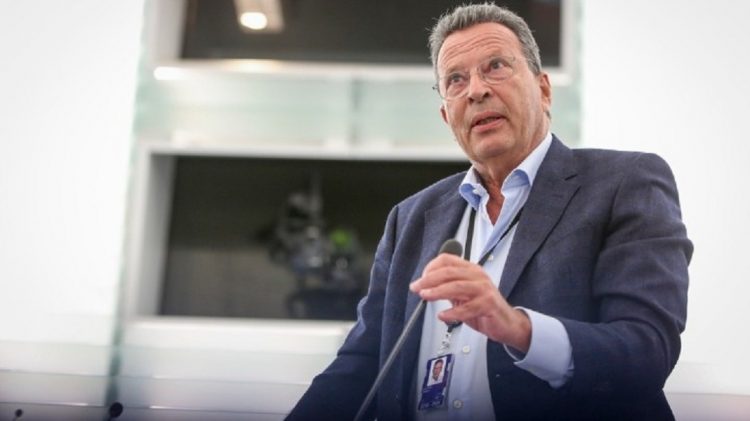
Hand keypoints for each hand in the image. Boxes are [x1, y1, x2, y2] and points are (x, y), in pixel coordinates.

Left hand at [409, 253, 531, 352]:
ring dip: (437, 291)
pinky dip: (452, 312)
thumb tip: (425, 285)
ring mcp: (484, 289)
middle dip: (429, 279)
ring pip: (456, 286)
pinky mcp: (488, 304)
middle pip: (449, 272)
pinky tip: (443, 316)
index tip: (421, 279)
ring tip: (426, 297)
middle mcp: (478, 276)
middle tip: (417, 287)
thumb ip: (448, 288)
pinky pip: (466, 308)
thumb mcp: (463, 294)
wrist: (507, 323)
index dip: (431, 267)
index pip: (447, 260)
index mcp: (470, 270)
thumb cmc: (484, 308)